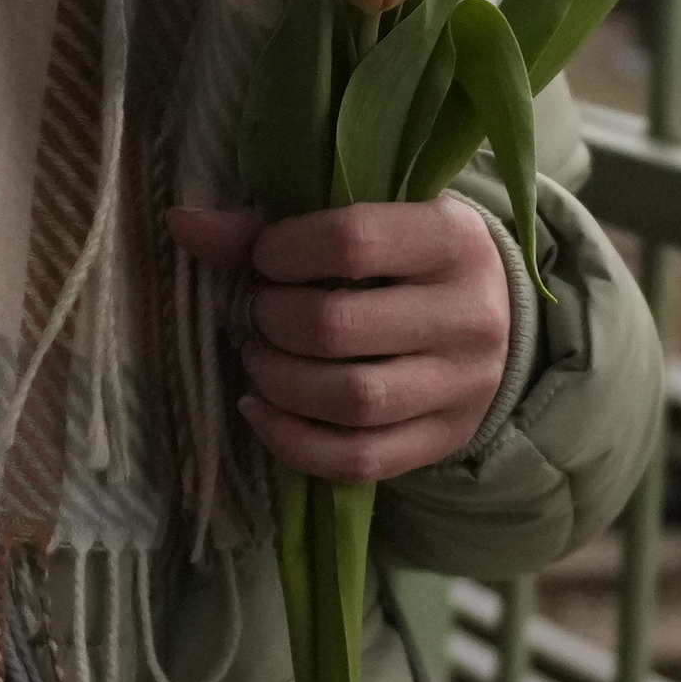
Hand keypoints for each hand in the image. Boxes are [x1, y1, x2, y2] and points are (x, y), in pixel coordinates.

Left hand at [165, 200, 512, 483]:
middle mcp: (468, 314)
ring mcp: (462, 386)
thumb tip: (183, 224)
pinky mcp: (445, 439)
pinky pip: (359, 460)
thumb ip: (274, 225)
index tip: (265, 260)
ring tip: (258, 361)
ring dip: (279, 383)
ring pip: (352, 400)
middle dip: (273, 322)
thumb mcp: (370, 221)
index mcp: (452, 239)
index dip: (283, 252)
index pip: (352, 242)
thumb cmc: (410, 258)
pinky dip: (293, 443)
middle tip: (257, 314)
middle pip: (340, 328)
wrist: (497, 316)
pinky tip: (260, 413)